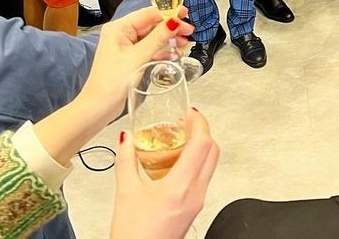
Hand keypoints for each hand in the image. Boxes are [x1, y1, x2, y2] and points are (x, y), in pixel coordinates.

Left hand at [73, 7, 194, 124]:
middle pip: (152, 25)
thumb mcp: (138, 57)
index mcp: (119, 28)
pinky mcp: (130, 59)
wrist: (98, 107)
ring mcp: (126, 47)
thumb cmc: (110, 83)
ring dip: (168, 40)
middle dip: (171, 28)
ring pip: (152, 37)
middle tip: (189, 31)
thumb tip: (174, 21)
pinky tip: (174, 54)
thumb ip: (158, 38)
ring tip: (184, 43)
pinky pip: (150, 49)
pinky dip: (162, 51)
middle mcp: (121, 34)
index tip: (185, 14)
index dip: (168, 13)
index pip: (148, 14)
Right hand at [110, 110, 218, 238]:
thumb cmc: (134, 234)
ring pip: (210, 164)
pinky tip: (176, 162)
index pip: (203, 143)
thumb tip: (126, 140)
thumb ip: (126, 160)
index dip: (199, 122)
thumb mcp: (125, 192)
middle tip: (186, 121)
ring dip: (200, 147)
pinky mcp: (195, 208)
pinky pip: (203, 177)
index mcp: (181, 186)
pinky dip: (195, 163)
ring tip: (180, 139)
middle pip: (213, 151)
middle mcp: (196, 193)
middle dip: (203, 131)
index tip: (190, 112)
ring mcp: (198, 201)